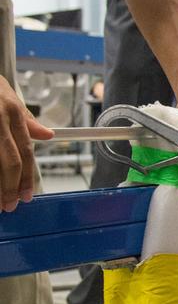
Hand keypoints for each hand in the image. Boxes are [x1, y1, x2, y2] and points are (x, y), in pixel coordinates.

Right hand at [0, 76, 52, 210]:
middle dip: (11, 187)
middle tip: (10, 205)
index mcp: (13, 114)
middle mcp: (0, 121)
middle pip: (10, 161)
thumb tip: (48, 136)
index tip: (27, 195)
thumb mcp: (9, 98)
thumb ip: (26, 120)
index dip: (27, 176)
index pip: (26, 151)